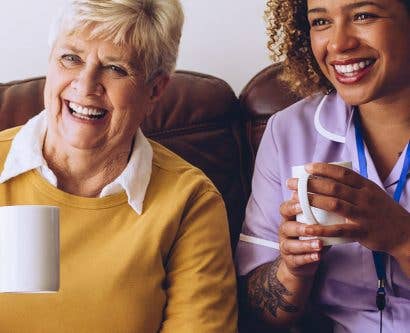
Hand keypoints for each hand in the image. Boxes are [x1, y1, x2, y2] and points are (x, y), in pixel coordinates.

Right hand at [278, 194, 324, 279]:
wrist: (301, 261)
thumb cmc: (311, 236)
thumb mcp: (313, 222)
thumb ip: (320, 212)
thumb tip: (336, 195)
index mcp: (289, 219)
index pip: (285, 209)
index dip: (292, 206)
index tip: (302, 203)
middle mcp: (284, 231)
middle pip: (286, 227)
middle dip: (299, 227)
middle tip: (312, 228)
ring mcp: (285, 246)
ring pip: (290, 245)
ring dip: (305, 245)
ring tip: (320, 245)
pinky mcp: (290, 261)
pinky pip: (297, 259)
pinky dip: (308, 258)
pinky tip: (318, 256)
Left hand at [287, 162, 409, 254]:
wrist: (404, 233)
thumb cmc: (382, 211)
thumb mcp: (372, 193)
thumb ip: (354, 185)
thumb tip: (330, 174)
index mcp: (366, 186)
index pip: (342, 173)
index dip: (323, 169)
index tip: (306, 167)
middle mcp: (364, 198)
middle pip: (334, 187)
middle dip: (310, 184)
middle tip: (292, 183)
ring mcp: (363, 215)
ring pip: (334, 204)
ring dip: (312, 201)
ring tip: (294, 200)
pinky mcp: (361, 232)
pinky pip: (339, 230)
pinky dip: (322, 229)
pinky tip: (308, 228)